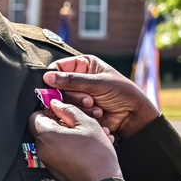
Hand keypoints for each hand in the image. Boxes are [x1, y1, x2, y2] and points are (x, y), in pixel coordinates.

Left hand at [28, 100, 120, 180]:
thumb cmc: (97, 155)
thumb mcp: (87, 124)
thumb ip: (68, 110)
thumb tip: (55, 104)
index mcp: (46, 136)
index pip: (35, 115)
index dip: (48, 110)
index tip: (61, 111)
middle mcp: (42, 149)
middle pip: (44, 128)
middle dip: (60, 123)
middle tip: (77, 123)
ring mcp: (47, 160)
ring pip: (53, 139)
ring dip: (67, 134)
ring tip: (85, 135)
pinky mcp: (54, 168)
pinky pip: (57, 151)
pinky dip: (68, 145)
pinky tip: (84, 146)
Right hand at [44, 55, 160, 138]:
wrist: (133, 115)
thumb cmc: (121, 93)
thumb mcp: (98, 83)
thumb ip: (72, 80)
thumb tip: (47, 77)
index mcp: (83, 65)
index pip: (58, 67)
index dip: (54, 77)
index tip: (52, 85)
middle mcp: (78, 79)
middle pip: (58, 87)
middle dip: (73, 95)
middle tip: (89, 99)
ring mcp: (77, 96)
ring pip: (63, 101)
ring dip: (79, 106)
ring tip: (96, 107)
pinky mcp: (78, 110)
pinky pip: (69, 112)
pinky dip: (81, 114)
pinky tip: (96, 114)